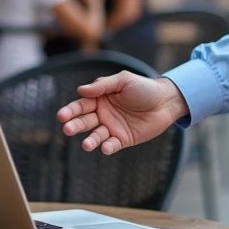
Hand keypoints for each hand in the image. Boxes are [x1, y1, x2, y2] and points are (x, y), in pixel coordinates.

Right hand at [57, 73, 186, 153]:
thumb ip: (102, 85)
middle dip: (75, 125)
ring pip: (96, 136)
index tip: (62, 115)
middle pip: (85, 121)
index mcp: (99, 99)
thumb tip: (81, 90)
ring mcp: (112, 128)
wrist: (166, 101)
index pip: (81, 105)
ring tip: (86, 145)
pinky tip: (106, 147)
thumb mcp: (123, 80)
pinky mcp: (123, 139)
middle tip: (67, 129)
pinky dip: (108, 147)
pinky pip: (112, 144)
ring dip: (90, 140)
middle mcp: (102, 114)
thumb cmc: (144, 87)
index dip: (71, 110)